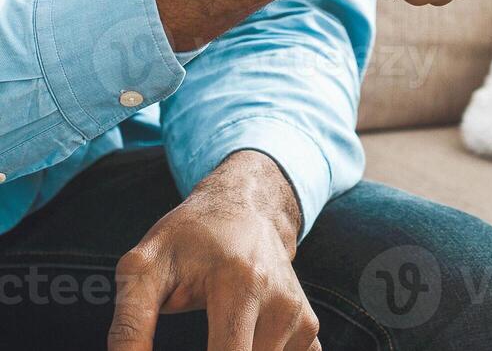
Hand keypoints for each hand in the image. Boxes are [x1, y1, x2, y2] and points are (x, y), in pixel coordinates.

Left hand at [108, 151, 316, 350]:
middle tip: (197, 336)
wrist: (246, 207)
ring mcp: (300, 316)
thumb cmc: (189, 236)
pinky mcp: (308, 327)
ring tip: (214, 334)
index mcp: (243, 284)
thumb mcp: (143, 269)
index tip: (184, 347)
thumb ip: (130, 327)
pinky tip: (240, 339)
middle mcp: (282, 302)